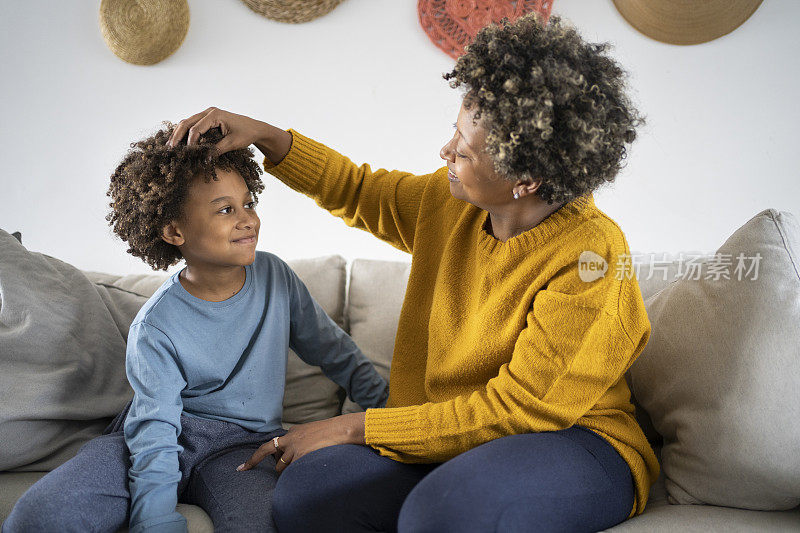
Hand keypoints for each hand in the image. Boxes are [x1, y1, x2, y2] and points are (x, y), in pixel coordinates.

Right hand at [166, 107, 290, 162]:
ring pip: (187, 123)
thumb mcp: (233, 143)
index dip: (190, 142)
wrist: (254, 128)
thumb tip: (204, 160)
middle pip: (187, 123)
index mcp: (215, 115)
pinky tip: (178, 142)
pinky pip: (192, 124)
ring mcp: (207, 114)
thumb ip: (218, 150)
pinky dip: (184, 133)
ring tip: (170, 146)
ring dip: (178, 134)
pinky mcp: (207, 119)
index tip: (187, 153)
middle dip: (177, 136)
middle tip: (170, 148)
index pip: (196, 129)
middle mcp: (209, 112)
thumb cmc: (246, 133)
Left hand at [237, 412, 365, 473]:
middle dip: (281, 467)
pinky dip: (299, 472)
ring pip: (284, 467)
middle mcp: (290, 439)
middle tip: (289, 467)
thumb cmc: (332, 432)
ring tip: (307, 461)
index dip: (254, 458)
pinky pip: (294, 470)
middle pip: (276, 460)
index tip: (242, 468)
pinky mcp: (300, 456)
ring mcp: (294, 448)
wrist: (341, 429)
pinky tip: (310, 465)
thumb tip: (297, 451)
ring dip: (290, 470)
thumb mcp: (312, 432)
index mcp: (293, 432)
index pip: (269, 446)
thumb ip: (301, 439)